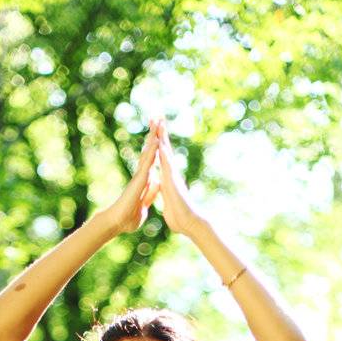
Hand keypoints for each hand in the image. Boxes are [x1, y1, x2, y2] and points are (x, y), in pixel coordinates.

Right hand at [99, 121, 162, 234]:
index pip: (152, 161)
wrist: (118, 223)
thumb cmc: (128, 218)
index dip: (156, 148)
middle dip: (153, 136)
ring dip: (153, 137)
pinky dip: (152, 151)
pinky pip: (148, 162)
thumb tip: (156, 185)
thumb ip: (150, 195)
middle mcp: (141, 175)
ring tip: (157, 122)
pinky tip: (156, 140)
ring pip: (148, 153)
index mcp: (144, 181)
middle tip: (157, 119)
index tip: (160, 135)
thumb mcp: (144, 206)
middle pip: (149, 151)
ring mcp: (140, 176)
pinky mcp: (139, 179)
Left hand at [153, 118, 200, 235]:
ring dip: (163, 138)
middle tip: (157, 117)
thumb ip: (166, 190)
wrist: (188, 223)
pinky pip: (167, 165)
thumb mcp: (168, 199)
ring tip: (160, 122)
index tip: (153, 130)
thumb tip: (163, 187)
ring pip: (166, 153)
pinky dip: (163, 154)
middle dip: (160, 133)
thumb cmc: (179, 215)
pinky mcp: (172, 182)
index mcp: (167, 177)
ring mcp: (172, 176)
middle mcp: (170, 173)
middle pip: (164, 149)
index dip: (157, 143)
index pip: (160, 156)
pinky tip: (160, 144)